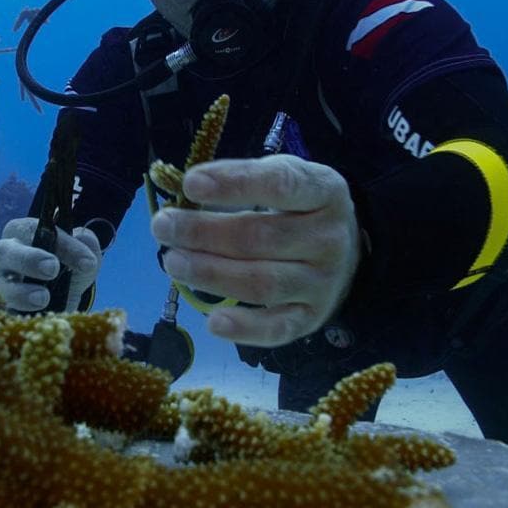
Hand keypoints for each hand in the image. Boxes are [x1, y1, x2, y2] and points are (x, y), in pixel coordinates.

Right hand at [0, 217, 101, 311]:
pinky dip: (16, 315)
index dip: (61, 245)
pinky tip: (34, 319)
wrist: (63, 299)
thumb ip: (86, 244)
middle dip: (28, 259)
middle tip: (52, 269)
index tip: (87, 262)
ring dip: (20, 292)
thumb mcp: (81, 254)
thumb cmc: (67, 267)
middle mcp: (5, 256)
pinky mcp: (1, 310)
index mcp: (23, 233)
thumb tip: (83, 241)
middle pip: (3, 251)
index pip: (35, 230)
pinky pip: (1, 312)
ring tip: (43, 298)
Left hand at [149, 155, 359, 346]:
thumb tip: (183, 190)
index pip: (280, 185)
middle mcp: (329, 238)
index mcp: (324, 192)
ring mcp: (323, 282)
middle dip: (205, 232)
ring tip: (173, 262)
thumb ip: (241, 180)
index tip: (190, 184)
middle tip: (163, 226)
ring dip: (212, 274)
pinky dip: (245, 329)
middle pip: (262, 237)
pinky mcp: (311, 317)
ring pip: (263, 283)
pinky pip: (277, 329)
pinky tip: (213, 322)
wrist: (345, 252)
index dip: (234, 184)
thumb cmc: (298, 208)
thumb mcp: (283, 178)